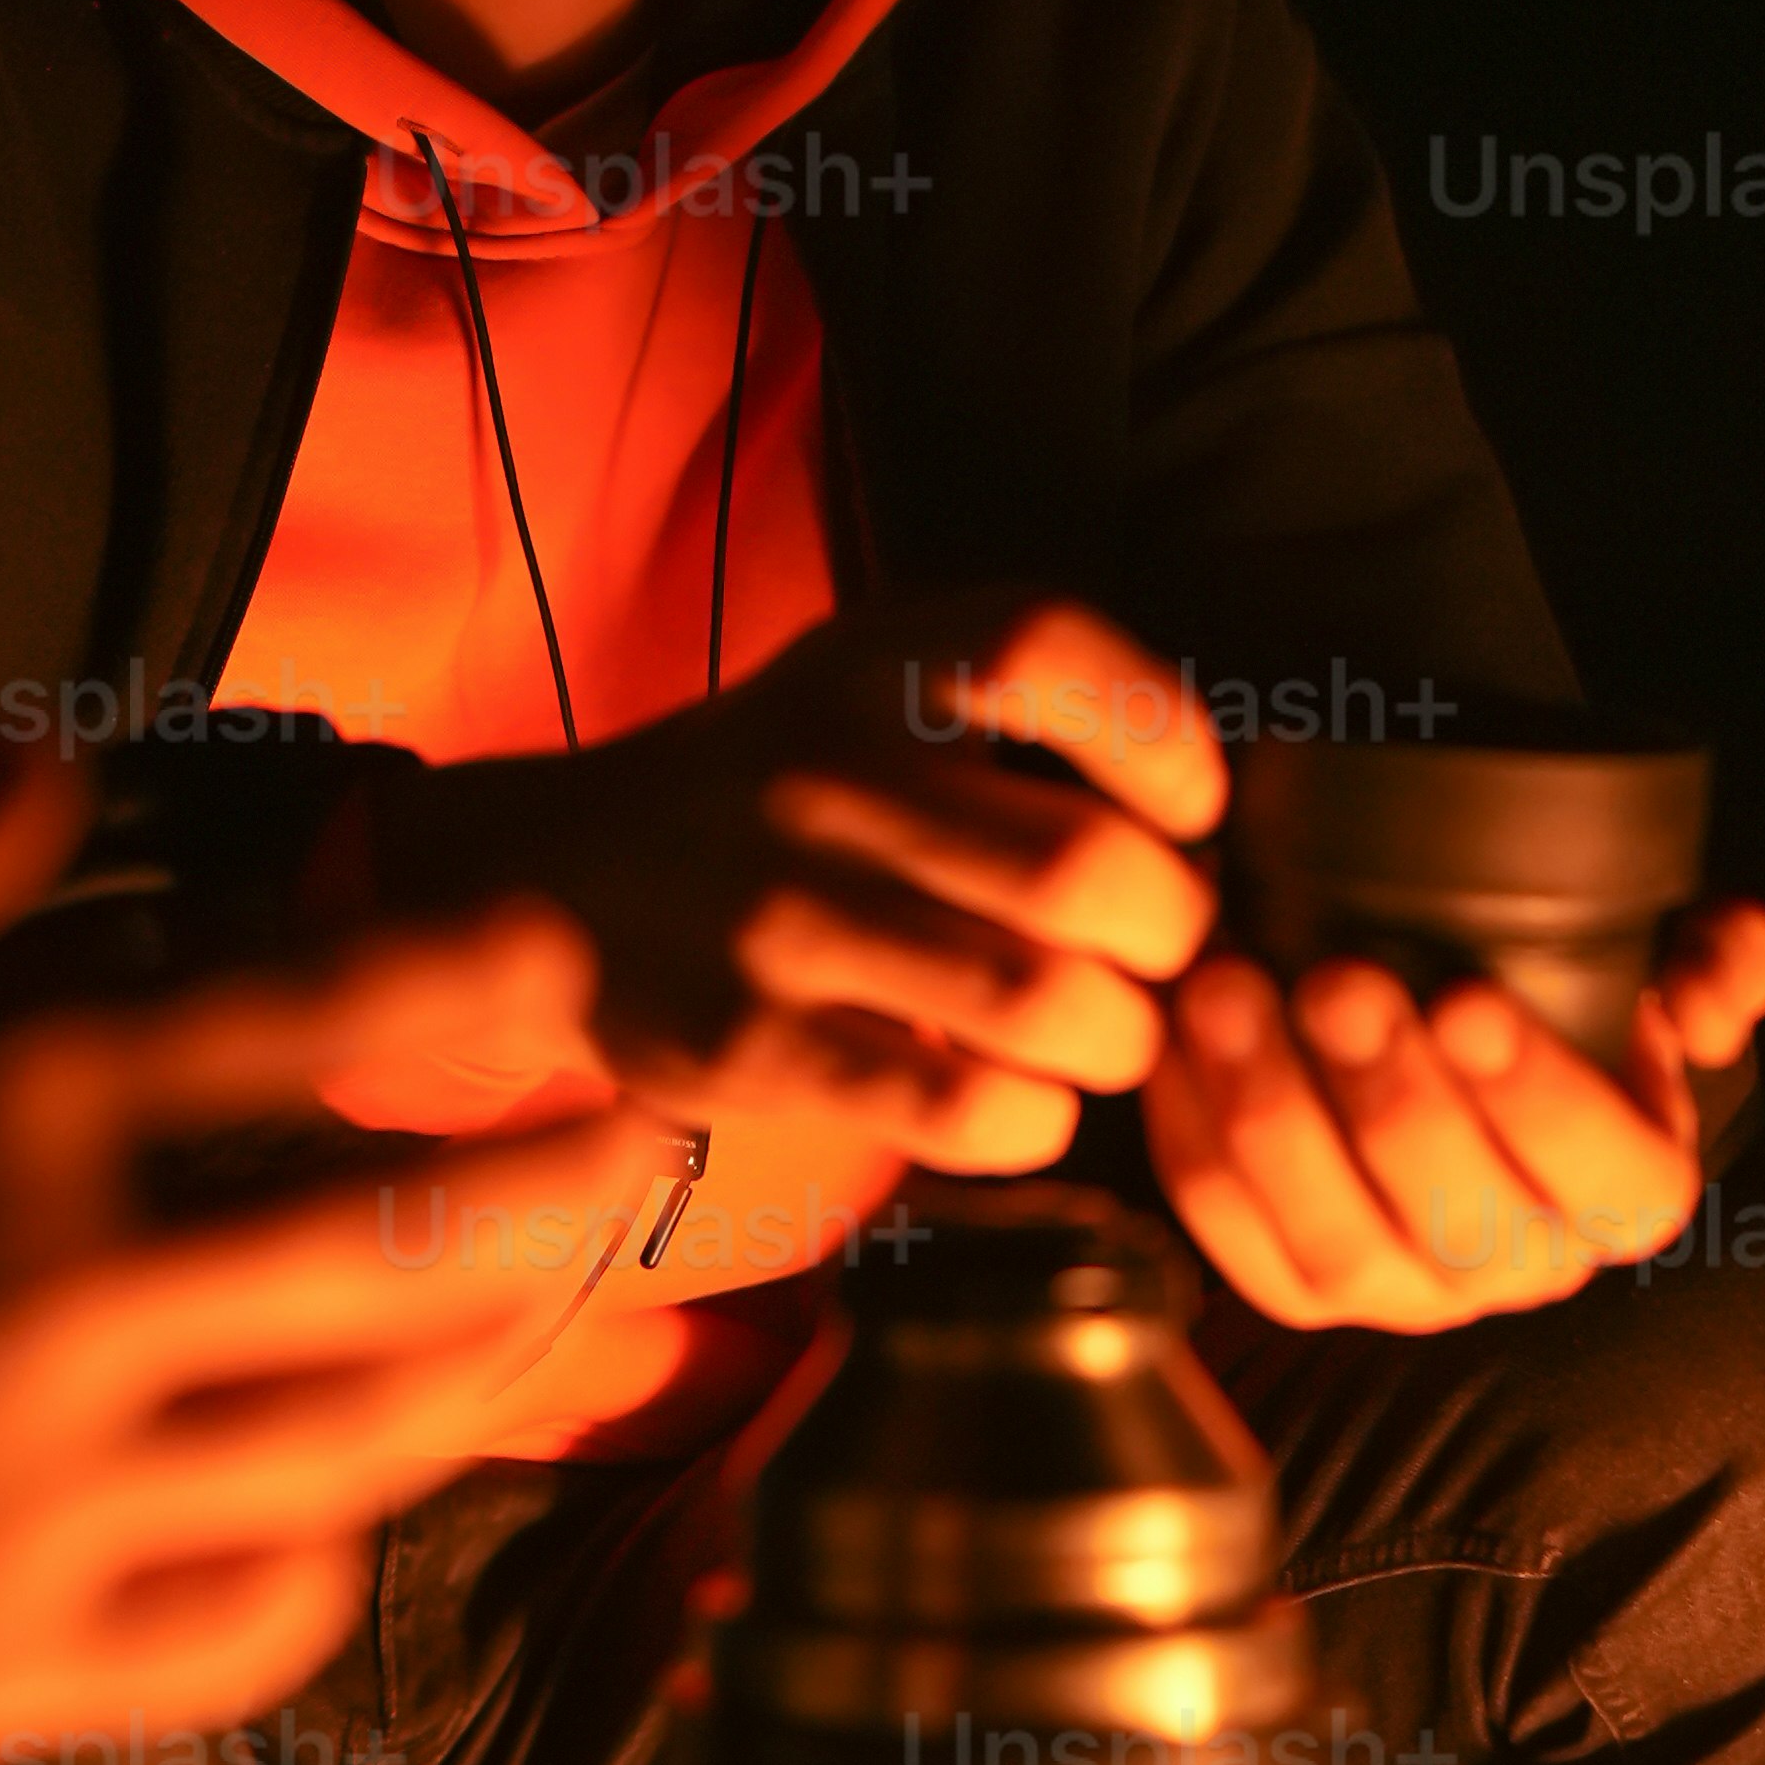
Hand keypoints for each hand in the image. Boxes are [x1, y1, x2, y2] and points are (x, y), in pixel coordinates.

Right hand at [0, 899, 620, 1764]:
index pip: (332, 1018)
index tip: (549, 965)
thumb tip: (59, 766)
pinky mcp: (2, 1663)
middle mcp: (79, 1298)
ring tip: (546, 1321)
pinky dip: (325, 1563)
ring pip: (361, 1440)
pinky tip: (343, 1521)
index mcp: (11, 1095)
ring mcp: (57, 1502)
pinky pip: (241, 1627)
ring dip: (486, 1371)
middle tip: (628, 1152)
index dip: (474, 979)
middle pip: (407, 1244)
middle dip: (551, 1192)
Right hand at [371, 591, 1223, 1171]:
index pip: (1045, 647)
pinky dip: (1035, 1117)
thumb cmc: (774, 789)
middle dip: (1169, 932)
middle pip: (1083, 867)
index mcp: (865, 666)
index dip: (1159, 737)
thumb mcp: (866, 680)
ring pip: (1041, 1000)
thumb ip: (1018, 706)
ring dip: (1115, 1038)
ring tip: (1102, 1034)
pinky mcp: (752, 1045)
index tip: (1185, 808)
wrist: (555, 885)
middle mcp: (822, 777)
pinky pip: (960, 1105)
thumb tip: (1210, 820)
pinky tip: (1025, 1099)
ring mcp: (780, 917)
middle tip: (1156, 953)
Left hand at [1144, 895, 1764, 1332]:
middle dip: (1389, 1094)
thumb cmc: (1556, 998)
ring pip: (1329, 1235)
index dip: (1540, 1094)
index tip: (1474, 997)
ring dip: (1269, 1111)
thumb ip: (1709, 964)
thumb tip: (1718, 977)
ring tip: (1225, 990)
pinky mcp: (1292, 1288)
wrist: (1447, 1037)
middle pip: (1455, 1213)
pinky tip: (1170, 1036)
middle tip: (1337, 977)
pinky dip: (1194, 1132)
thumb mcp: (1654, 965)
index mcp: (1629, 1196)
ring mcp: (1399, 1292)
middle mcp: (1522, 1269)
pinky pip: (1229, 1227)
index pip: (1606, 1173)